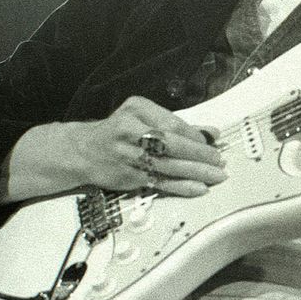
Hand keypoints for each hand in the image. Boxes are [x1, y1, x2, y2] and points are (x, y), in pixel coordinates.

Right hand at [0, 96, 226, 203]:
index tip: (213, 142)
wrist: (81, 150)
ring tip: (217, 176)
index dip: (194, 135)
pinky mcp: (127, 177)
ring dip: (195, 173)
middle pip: (170, 145)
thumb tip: (211, 133)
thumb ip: (175, 123)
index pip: (171, 123)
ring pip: (167, 166)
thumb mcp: (142, 115)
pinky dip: (181, 187)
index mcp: (135, 110)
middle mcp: (129, 132)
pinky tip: (198, 188)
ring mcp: (127, 156)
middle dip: (199, 155)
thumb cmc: (119, 129)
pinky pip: (159, 183)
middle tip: (219, 161)